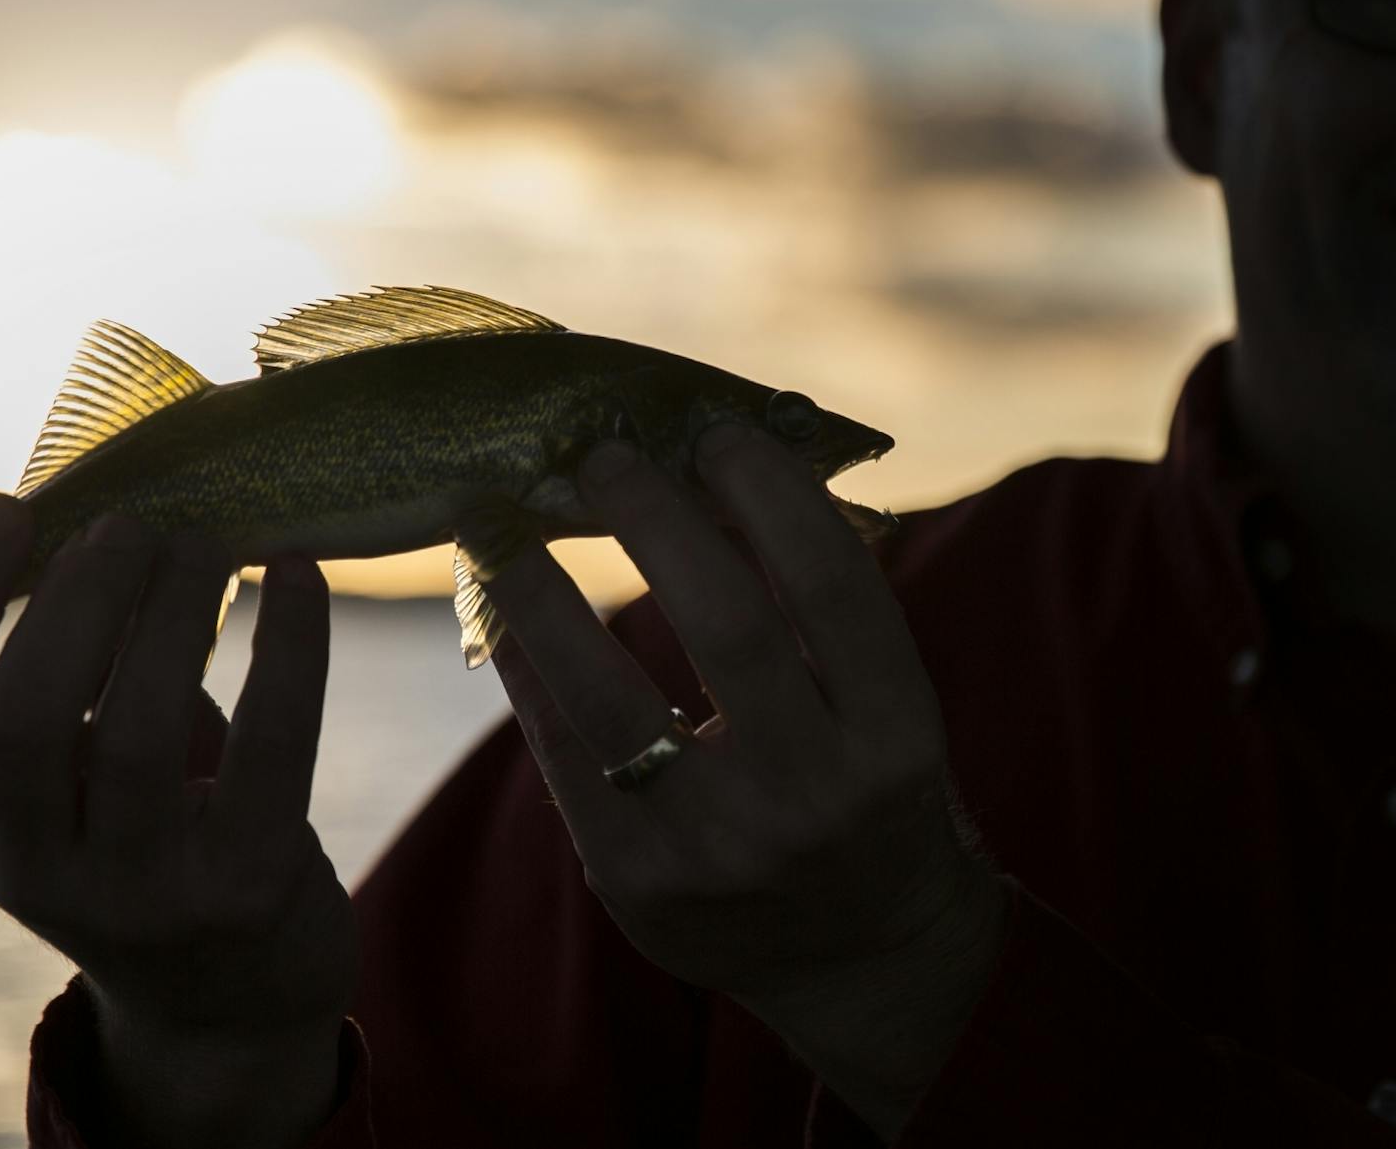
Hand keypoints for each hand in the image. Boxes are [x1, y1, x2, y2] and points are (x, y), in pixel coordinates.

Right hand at [0, 495, 356, 1148]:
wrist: (230, 995)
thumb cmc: (137, 832)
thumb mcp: (60, 776)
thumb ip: (54, 670)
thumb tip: (91, 506)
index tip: (8, 507)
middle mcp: (32, 871)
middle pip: (21, 722)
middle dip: (76, 598)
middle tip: (128, 525)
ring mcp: (139, 896)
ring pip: (136, 736)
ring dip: (172, 612)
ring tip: (206, 543)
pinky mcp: (244, 894)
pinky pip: (271, 749)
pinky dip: (291, 645)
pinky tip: (302, 576)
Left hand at [483, 426, 1007, 1135]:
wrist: (867, 964)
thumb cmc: (871, 791)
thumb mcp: (884, 710)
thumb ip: (820, 612)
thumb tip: (711, 460)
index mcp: (897, 737)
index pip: (832, 587)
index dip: (773, 494)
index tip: (717, 431)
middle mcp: (815, 796)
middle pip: (726, 623)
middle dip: (654, 520)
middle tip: (601, 452)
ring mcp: (720, 849)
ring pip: (609, 697)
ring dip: (543, 592)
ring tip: (498, 522)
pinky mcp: (638, 884)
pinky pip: (564, 756)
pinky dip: (529, 672)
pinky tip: (505, 615)